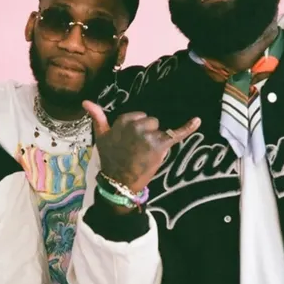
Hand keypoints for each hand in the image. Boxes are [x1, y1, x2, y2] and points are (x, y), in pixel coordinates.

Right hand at [83, 101, 200, 192]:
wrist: (120, 182)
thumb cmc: (111, 159)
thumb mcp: (101, 136)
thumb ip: (97, 117)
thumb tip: (86, 101)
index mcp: (123, 121)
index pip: (138, 116)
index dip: (136, 129)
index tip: (129, 142)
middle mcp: (136, 125)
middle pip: (151, 121)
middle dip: (147, 133)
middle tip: (138, 150)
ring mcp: (149, 135)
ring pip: (159, 129)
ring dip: (156, 139)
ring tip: (146, 154)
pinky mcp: (161, 146)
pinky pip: (176, 133)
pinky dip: (188, 126)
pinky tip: (197, 120)